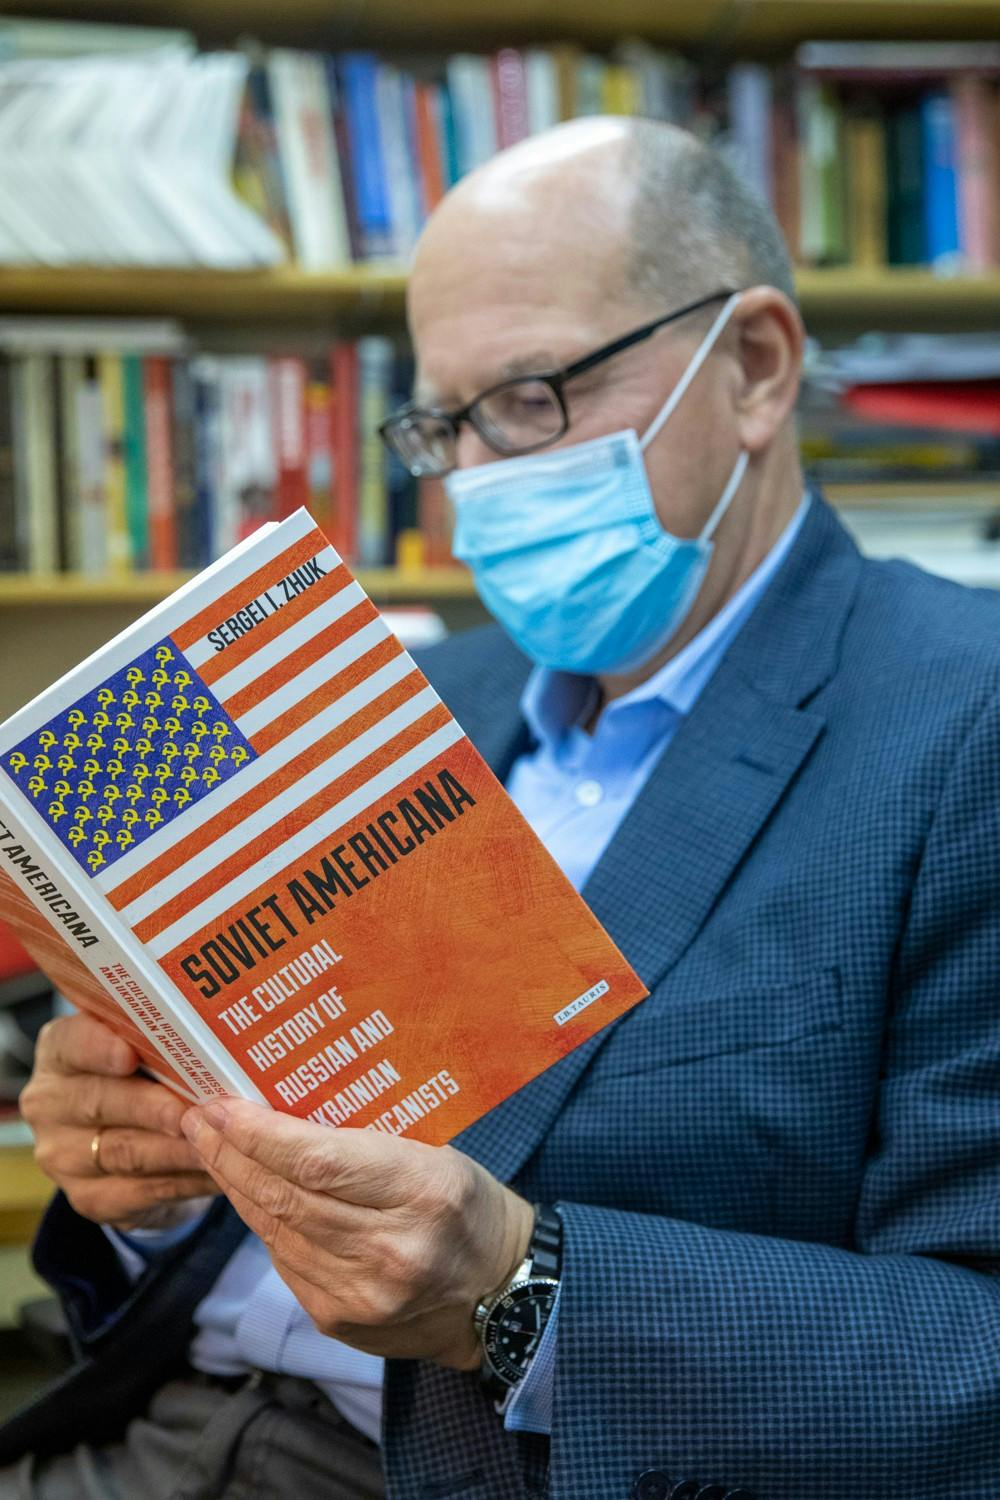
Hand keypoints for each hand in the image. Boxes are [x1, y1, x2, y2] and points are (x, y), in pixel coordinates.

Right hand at [20, 1013, 216, 1228]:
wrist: (133, 1141)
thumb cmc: (145, 1079)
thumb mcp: (145, 1050)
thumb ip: (162, 1042)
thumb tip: (214, 1036)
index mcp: (60, 1052)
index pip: (71, 1043)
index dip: (98, 1048)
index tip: (129, 1055)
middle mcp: (50, 1103)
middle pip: (100, 1102)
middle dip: (152, 1107)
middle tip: (193, 1110)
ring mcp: (62, 1155)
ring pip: (123, 1151)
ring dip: (176, 1149)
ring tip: (218, 1142)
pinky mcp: (86, 1197)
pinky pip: (139, 1192)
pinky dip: (182, 1182)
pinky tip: (215, 1172)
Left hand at [181, 1098, 534, 1368]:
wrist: (501, 1293)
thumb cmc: (467, 1205)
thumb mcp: (434, 1153)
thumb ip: (365, 1140)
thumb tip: (283, 1111)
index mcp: (422, 1192)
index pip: (318, 1161)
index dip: (259, 1134)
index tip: (222, 1105)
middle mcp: (390, 1250)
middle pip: (285, 1196)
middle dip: (231, 1154)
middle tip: (197, 1118)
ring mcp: (361, 1294)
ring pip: (275, 1230)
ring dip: (236, 1187)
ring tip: (211, 1148)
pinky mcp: (340, 1321)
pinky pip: (285, 1261)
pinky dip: (264, 1224)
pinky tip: (251, 1194)